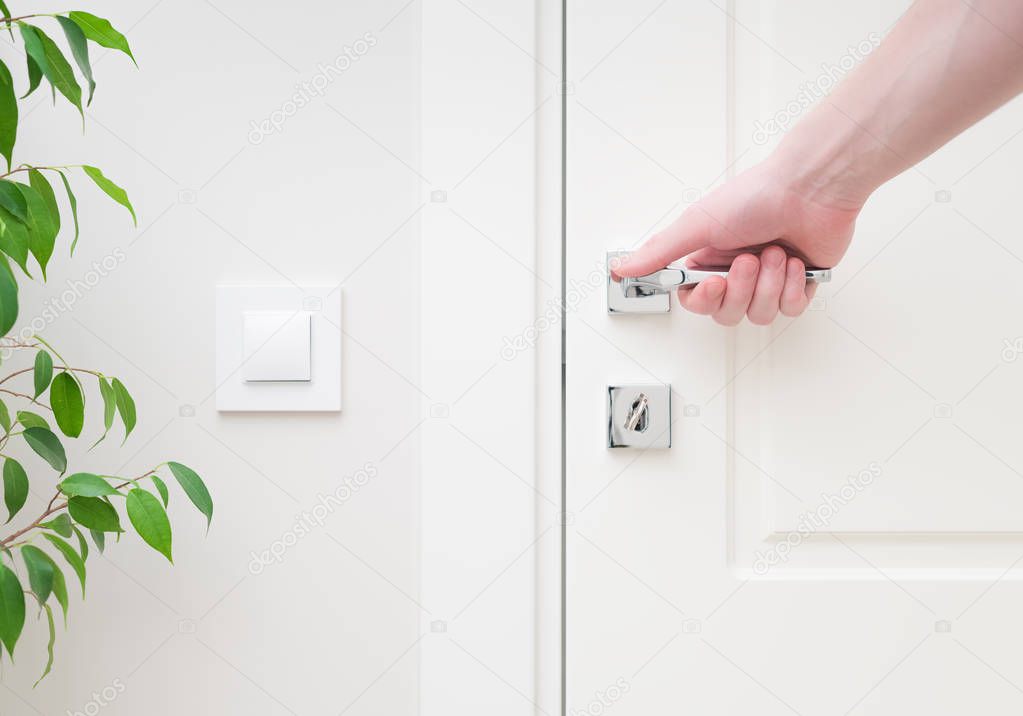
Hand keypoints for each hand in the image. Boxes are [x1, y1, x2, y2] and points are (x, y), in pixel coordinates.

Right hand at [613, 157, 860, 324]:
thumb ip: (660, 252)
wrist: (812, 188)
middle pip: (727, 312)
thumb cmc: (757, 196)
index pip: (696, 299)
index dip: (704, 299)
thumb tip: (622, 267)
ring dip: (769, 284)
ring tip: (776, 252)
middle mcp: (737, 271)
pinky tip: (796, 262)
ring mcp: (769, 279)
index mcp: (710, 257)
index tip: (713, 282)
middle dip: (741, 290)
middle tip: (749, 260)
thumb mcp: (698, 223)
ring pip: (759, 314)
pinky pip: (791, 308)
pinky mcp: (800, 283)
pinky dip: (794, 287)